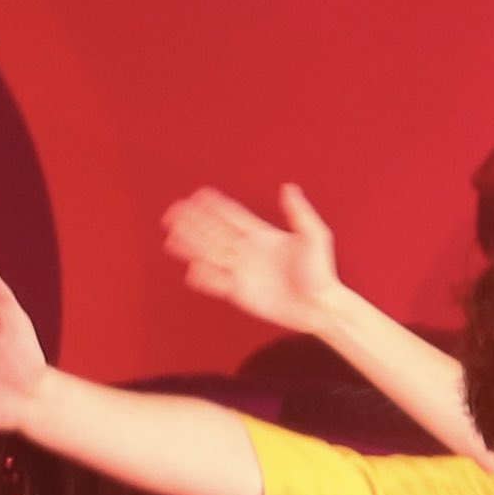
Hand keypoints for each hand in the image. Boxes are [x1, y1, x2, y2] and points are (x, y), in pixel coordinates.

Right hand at [165, 185, 345, 334]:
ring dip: (192, 246)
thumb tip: (288, 188)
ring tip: (172, 236)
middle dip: (194, 222)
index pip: (232, 217)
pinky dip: (204, 277)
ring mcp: (242, 272)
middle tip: (174, 211)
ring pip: (210, 255)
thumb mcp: (314, 236)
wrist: (320, 306)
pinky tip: (191, 269)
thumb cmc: (321, 272)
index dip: (215, 206)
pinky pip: (217, 283)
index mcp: (262, 236)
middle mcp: (248, 252)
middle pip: (214, 233)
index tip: (198, 195)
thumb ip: (299, 213)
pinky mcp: (241, 293)